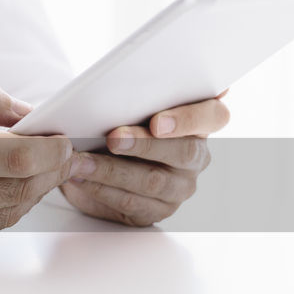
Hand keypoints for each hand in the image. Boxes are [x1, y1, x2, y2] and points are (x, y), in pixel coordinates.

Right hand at [0, 78, 73, 265]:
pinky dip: (1, 209)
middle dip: (55, 168)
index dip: (53, 149)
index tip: (62, 138)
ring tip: (40, 168)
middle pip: (26, 187)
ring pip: (15, 211)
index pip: (20, 157)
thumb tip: (24, 110)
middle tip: (65, 154)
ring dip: (34, 189)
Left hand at [60, 95, 229, 225]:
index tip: (157, 122)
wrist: (99, 158)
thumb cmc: (122, 122)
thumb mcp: (132, 105)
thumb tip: (123, 84)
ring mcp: (179, 187)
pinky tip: (80, 178)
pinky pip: (131, 202)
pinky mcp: (156, 210)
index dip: (188, 118)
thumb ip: (139, 95)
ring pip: (152, 181)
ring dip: (112, 170)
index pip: (214, 116)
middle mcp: (196, 157)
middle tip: (113, 138)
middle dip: (144, 144)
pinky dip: (101, 189)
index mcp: (200, 122)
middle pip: (183, 152)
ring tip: (82, 161)